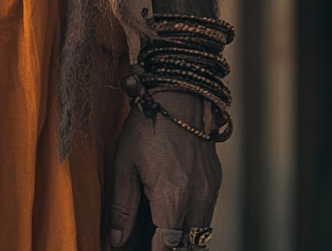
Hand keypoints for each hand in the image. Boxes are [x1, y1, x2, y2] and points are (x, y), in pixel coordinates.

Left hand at [109, 91, 220, 249]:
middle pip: (187, 245)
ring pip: (199, 232)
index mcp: (171, 198)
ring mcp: (209, 191)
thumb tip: (116, 239)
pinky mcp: (215, 182)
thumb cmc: (147, 125)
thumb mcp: (124, 164)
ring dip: (181, 237)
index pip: (167, 247)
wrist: (179, 96)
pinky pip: (206, 214)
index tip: (140, 249)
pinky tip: (172, 208)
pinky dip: (191, 219)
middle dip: (169, 248)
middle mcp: (197, 200)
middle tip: (147, 241)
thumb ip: (122, 206)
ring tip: (158, 228)